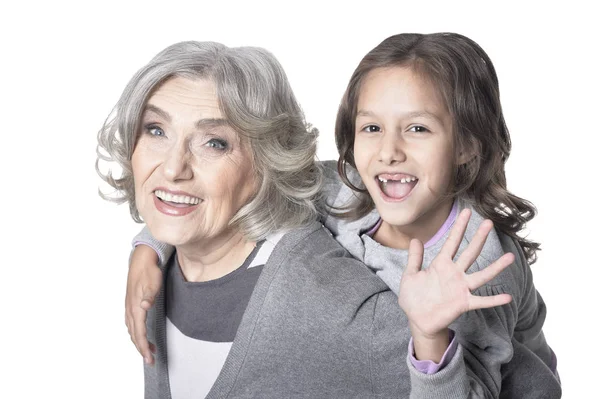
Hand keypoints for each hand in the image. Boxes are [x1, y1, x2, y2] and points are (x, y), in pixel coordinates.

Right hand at [125, 245, 161, 364]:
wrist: (141, 261)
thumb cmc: (149, 272)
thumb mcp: (153, 282)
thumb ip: (149, 295)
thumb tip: (145, 305)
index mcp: (136, 307)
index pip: (139, 332)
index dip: (143, 346)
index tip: (149, 357)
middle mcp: (130, 309)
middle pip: (134, 335)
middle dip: (141, 349)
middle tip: (150, 360)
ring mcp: (129, 307)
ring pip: (132, 331)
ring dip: (140, 342)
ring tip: (150, 351)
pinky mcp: (131, 305)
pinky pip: (132, 324)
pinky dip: (137, 333)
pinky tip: (142, 335)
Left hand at [398, 209, 512, 344]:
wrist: (417, 320)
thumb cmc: (413, 298)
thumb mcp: (410, 275)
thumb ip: (414, 259)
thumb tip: (415, 239)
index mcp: (440, 265)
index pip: (452, 242)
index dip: (459, 227)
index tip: (466, 212)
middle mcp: (454, 274)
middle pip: (470, 253)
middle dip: (478, 238)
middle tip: (489, 222)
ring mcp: (461, 288)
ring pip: (481, 275)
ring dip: (496, 267)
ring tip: (511, 256)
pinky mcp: (463, 304)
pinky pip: (481, 301)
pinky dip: (494, 300)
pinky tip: (508, 297)